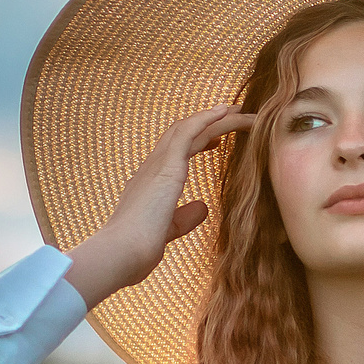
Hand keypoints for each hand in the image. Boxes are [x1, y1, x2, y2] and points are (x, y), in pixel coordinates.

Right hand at [62, 104, 254, 307]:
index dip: (198, 142)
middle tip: (235, 115)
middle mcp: (152, 167)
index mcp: (152, 182)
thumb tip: (202, 207)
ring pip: (189, 129)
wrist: (122, 253)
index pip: (176, 152)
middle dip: (210, 123)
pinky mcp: (166, 166)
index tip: (218, 140)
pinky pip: (187, 132)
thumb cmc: (138, 247)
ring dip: (217, 118)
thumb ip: (184, 217)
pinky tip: (225, 111)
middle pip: (184, 134)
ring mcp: (157, 164)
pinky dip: (206, 119)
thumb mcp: (169, 230)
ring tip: (241, 111)